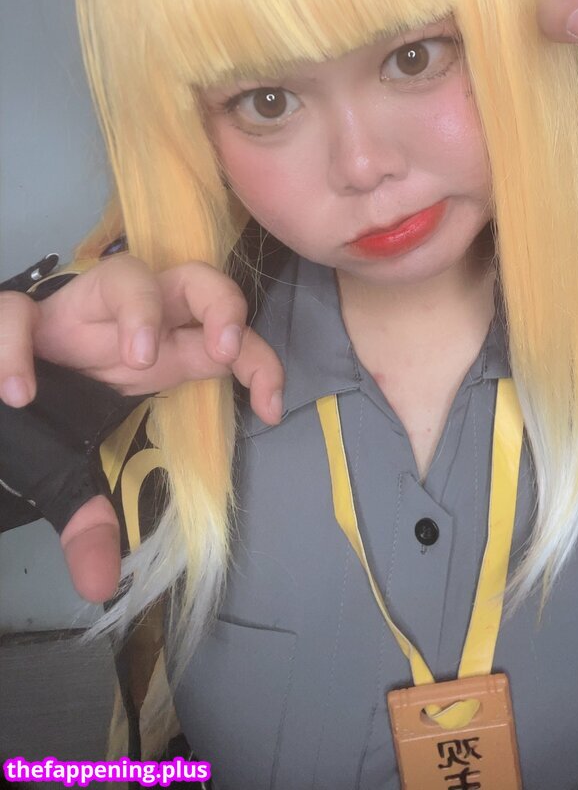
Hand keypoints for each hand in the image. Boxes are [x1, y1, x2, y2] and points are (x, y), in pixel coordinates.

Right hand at [0, 257, 284, 601]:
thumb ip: (89, 520)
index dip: (257, 361)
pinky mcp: (17, 319)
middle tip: (223, 349)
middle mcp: (122, 328)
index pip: (223, 341)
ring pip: (124, 273)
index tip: (270, 405)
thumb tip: (99, 586)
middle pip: (192, 280)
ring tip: (138, 356)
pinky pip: (16, 312)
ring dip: (141, 307)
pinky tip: (17, 392)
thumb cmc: (37, 418)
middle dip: (221, 303)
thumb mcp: (69, 473)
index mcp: (153, 359)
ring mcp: (71, 317)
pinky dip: (14, 346)